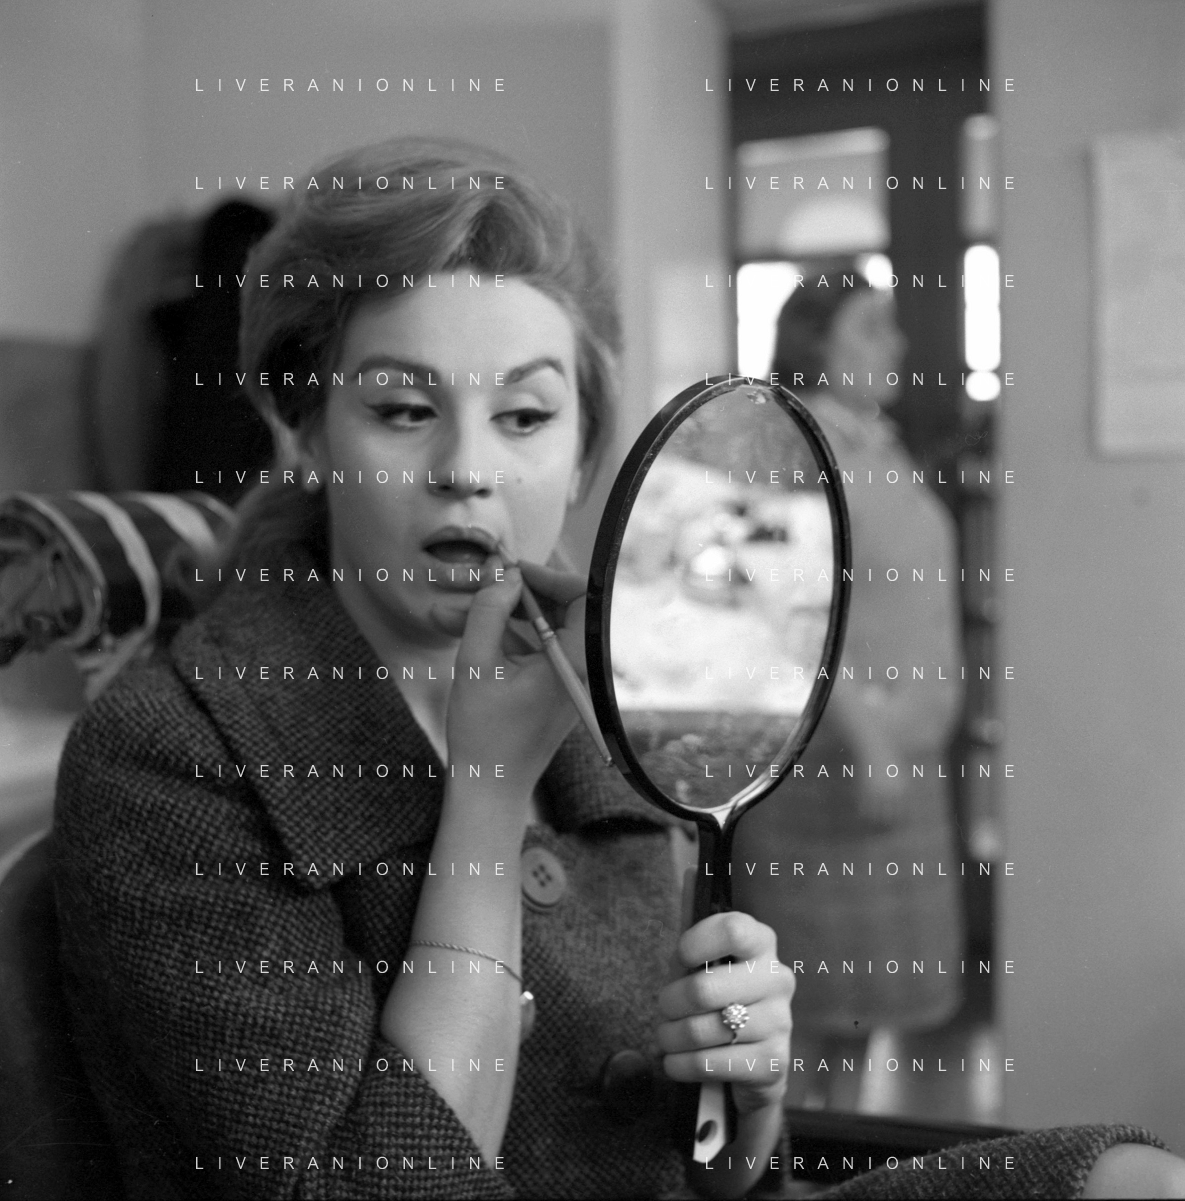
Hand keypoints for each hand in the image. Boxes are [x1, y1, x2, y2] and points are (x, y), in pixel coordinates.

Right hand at [443, 560, 588, 796]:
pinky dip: (498, 640)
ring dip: (494, 617)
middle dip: (509, 596)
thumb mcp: (476, 663)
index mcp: (575, 662)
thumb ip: (489, 610)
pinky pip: (530, 651)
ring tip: (444, 611)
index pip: (581, 598)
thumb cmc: (484, 734)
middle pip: (556, 610)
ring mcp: (564, 680)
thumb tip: (503, 572)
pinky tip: (457, 629)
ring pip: (536, 630)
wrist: (488, 790)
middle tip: (473, 585)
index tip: (510, 571)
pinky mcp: (549, 689)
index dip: (546, 576)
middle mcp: (578, 668)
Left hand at [656, 912, 793, 1115]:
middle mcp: (777, 979)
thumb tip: (682, 944)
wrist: (750, 1057)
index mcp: (761, 943)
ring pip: (701, 1031)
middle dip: (669, 1003)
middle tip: (665, 1009)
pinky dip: (680, 1065)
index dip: (695, 944)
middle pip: (703, 989)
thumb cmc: (718, 996)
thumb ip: (689, 955)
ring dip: (670, 1037)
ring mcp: (780, 1022)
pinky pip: (709, 1064)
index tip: (681, 959)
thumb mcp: (704, 966)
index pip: (732, 930)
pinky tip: (676, 1061)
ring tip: (667, 1037)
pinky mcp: (773, 1063)